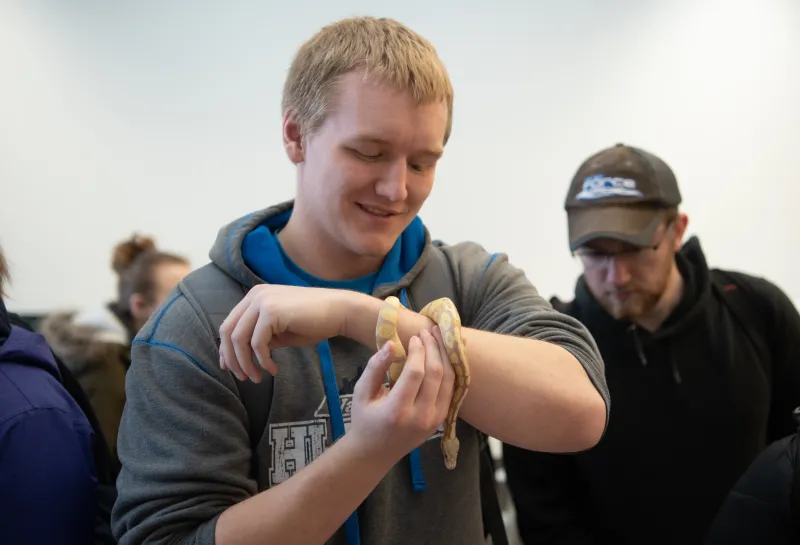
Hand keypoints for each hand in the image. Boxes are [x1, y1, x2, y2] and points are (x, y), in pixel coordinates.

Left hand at [219, 284, 348, 381]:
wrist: (339, 312)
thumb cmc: (314, 322)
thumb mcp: (279, 331)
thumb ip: (259, 338)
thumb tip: (238, 357)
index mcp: (255, 297)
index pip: (229, 325)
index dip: (226, 350)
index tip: (231, 369)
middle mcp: (255, 295)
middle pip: (228, 332)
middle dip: (232, 359)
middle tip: (244, 377)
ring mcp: (262, 301)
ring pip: (239, 339)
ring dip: (246, 363)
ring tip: (257, 378)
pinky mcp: (271, 311)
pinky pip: (257, 343)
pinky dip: (262, 360)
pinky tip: (273, 369)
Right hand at [349, 327, 455, 464]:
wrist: (375, 453)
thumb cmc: (364, 419)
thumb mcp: (361, 392)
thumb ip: (375, 367)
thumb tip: (392, 344)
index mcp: (398, 410)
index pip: (416, 373)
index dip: (418, 351)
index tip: (414, 336)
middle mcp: (420, 417)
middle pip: (436, 374)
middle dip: (434, 348)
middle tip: (429, 331)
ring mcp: (434, 420)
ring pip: (449, 381)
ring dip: (446, 356)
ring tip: (439, 337)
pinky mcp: (440, 420)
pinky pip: (451, 390)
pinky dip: (451, 370)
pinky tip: (447, 355)